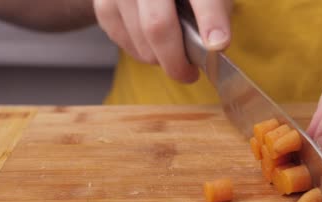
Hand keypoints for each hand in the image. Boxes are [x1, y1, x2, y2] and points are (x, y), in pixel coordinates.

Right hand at [94, 0, 231, 82]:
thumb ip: (216, 14)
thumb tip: (214, 45)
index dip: (211, 21)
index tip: (218, 44)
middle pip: (158, 26)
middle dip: (176, 61)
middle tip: (188, 74)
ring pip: (140, 41)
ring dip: (159, 59)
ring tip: (171, 53)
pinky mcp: (103, 3)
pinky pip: (123, 41)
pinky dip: (140, 52)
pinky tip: (151, 44)